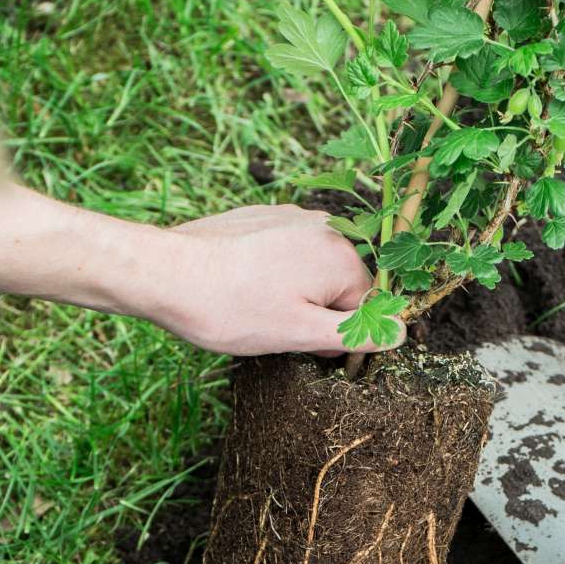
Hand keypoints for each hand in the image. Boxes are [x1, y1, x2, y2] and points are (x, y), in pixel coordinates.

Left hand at [158, 204, 403, 355]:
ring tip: (255, 308)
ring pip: (311, 269)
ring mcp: (290, 217)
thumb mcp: (301, 333)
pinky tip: (244, 288)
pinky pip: (285, 252)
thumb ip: (356, 333)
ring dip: (295, 292)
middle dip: (317, 311)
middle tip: (275, 328)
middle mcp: (324, 226)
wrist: (163, 273)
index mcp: (340, 255)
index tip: (305, 346)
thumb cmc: (231, 308)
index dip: (338, 334)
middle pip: (340, 284)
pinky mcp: (262, 217)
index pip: (365, 306)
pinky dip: (273, 273)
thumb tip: (401, 333)